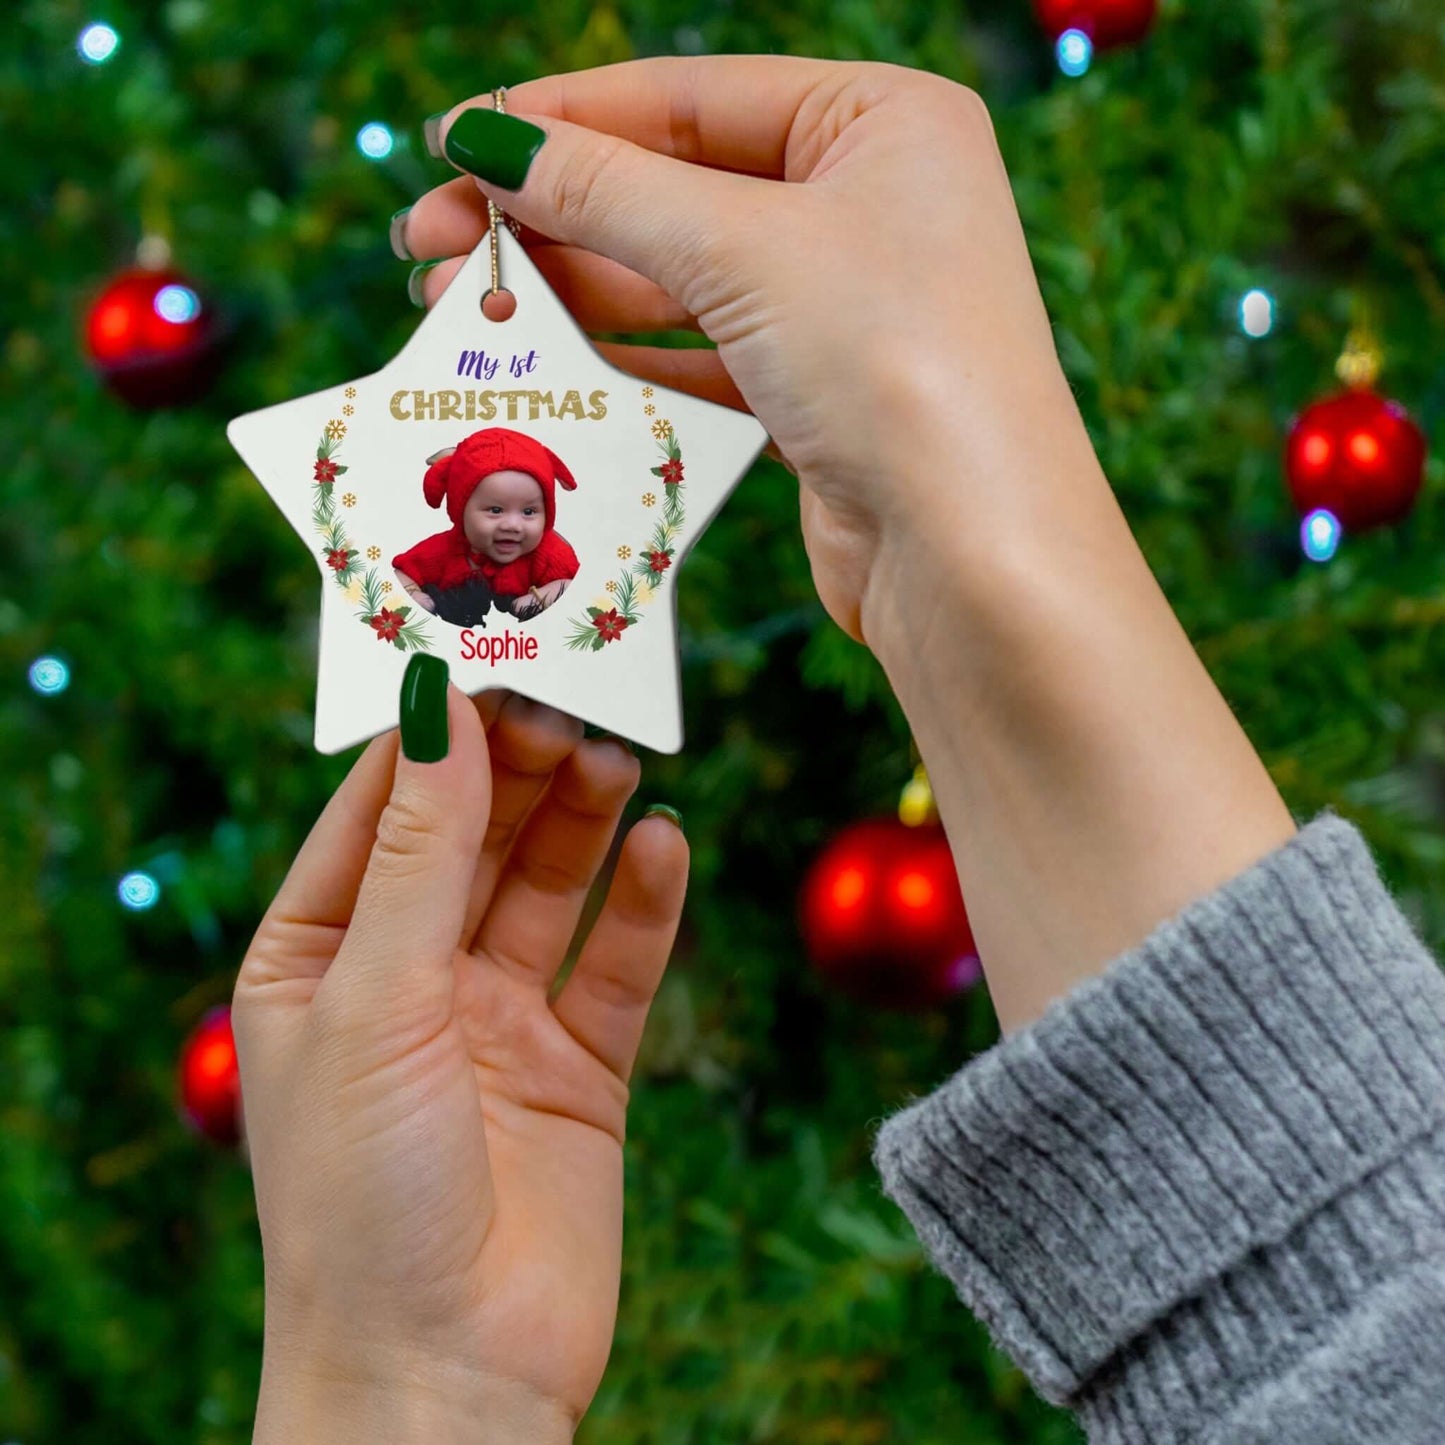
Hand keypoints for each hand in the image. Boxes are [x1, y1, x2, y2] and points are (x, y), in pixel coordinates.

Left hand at [233, 688, 687, 1436]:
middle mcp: (407, 980)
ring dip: (582, 821)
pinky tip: (665, 845)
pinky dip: (643, 903)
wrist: (446, 1377)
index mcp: (318, 959)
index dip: (431, 737)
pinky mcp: (579, 1067)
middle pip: (472, 839)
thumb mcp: (374, 999)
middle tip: (572, 705)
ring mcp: (497, 1022)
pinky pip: (616, 963)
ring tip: (617, 759)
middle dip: (517, 770)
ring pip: (548, 886)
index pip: (376, 813)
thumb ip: (418, 852)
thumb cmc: (362, 1196)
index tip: (488, 659)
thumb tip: (436, 708)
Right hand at [401, 57, 1089, 642]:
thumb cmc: (894, 365)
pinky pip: (700, 357)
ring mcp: (845, 304)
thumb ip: (608, 190)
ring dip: (570, 291)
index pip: (688, 97)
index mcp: (881, 121)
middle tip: (429, 240)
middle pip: (674, 188)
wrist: (971, 555)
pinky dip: (622, 359)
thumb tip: (489, 140)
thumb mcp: (741, 249)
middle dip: (549, 214)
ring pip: (679, 279)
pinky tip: (543, 363)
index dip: (562, 119)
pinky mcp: (820, 395)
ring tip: (461, 305)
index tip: (453, 142)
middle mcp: (870, 203)